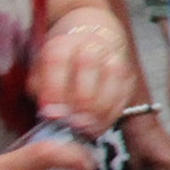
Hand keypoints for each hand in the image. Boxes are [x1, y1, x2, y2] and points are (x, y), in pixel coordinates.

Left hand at [34, 6, 134, 130]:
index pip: (57, 60)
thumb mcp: (40, 69)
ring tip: (89, 129)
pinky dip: (114, 111)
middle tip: (74, 124)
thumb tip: (51, 113)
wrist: (92, 39)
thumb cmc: (61, 62)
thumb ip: (40, 89)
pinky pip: (125, 92)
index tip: (51, 114)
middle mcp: (90, 44)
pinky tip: (101, 125)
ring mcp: (113, 56)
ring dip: (100, 108)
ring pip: (112, 77)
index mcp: (62, 43)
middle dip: (81, 100)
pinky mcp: (128, 72)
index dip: (54, 89)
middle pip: (88, 65)